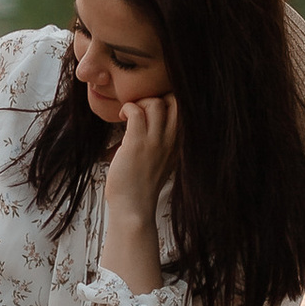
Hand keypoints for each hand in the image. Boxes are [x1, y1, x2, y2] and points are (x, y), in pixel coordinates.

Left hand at [102, 93, 175, 291]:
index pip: (183, 110)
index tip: (151, 108)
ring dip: (139, 101)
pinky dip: (127, 108)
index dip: (168, 101)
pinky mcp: (137, 144)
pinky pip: (136, 112)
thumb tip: (148, 125)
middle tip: (140, 108)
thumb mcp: (161, 163)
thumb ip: (161, 145)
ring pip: (155, 102)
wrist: (133, 209)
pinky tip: (120, 117)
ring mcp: (155, 142)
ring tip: (129, 114)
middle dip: (156, 95)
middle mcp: (171, 141)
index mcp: (178, 145)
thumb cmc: (141, 187)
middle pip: (175, 101)